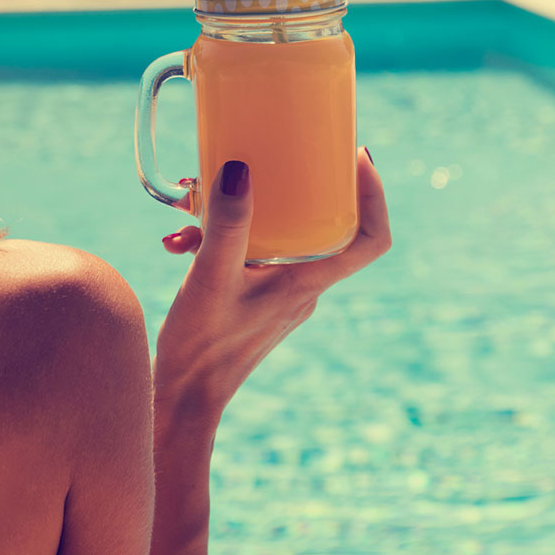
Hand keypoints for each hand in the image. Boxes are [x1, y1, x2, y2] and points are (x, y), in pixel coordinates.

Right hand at [152, 148, 391, 425]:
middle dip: (284, 185)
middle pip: (320, 224)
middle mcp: (301, 287)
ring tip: (189, 201)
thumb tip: (239, 169)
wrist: (181, 399)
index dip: (374, 194)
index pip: (370, 240)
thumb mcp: (210, 277)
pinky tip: (180, 240)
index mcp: (307, 283)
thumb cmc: (201, 347)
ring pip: (276, 234)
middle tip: (258, 155)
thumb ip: (227, 224)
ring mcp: (278, 293)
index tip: (354, 156)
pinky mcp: (253, 297)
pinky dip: (219, 236)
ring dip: (234, 212)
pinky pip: (250, 252)